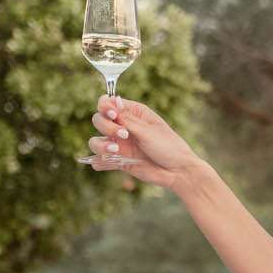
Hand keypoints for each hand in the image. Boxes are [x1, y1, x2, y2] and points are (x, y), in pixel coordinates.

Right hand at [86, 95, 200, 188]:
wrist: (178, 172)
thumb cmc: (169, 147)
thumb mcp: (148, 131)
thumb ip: (127, 119)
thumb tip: (110, 100)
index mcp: (133, 113)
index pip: (107, 103)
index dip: (104, 107)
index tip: (113, 115)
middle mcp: (123, 127)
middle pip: (98, 120)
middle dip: (106, 127)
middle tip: (124, 135)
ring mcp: (120, 144)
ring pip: (95, 141)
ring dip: (100, 145)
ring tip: (115, 151)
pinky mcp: (119, 160)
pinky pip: (100, 160)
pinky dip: (99, 162)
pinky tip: (103, 164)